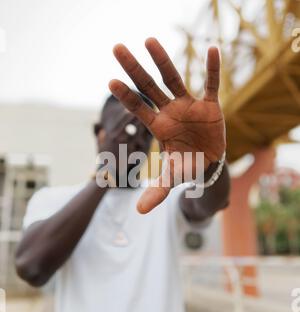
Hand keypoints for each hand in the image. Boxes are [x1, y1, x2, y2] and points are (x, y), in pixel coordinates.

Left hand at [109, 38, 225, 213]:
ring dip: (162, 60)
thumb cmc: (186, 167)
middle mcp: (170, 112)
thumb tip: (139, 212)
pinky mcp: (210, 105)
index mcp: (159, 127)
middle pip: (149, 86)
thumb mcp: (171, 179)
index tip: (110, 81)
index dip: (126, 97)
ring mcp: (189, 106)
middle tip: (116, 47)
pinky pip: (212, 84)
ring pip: (174, 78)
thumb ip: (157, 192)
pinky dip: (213, 69)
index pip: (138, 109)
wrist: (208, 162)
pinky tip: (213, 50)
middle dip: (134, 68)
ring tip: (149, 40)